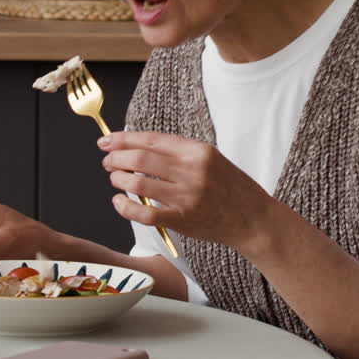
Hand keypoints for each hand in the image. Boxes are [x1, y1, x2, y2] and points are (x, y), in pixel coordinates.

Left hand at [98, 131, 272, 251]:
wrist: (252, 218)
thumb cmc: (230, 187)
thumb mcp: (210, 158)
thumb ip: (178, 153)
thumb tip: (138, 146)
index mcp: (198, 151)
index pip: (151, 139)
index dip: (124, 138)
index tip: (107, 140)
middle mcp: (192, 171)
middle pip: (140, 159)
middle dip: (116, 158)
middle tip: (108, 161)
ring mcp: (186, 196)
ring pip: (138, 184)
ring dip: (119, 180)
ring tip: (115, 179)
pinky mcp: (182, 220)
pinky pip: (144, 213)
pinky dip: (125, 207)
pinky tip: (119, 202)